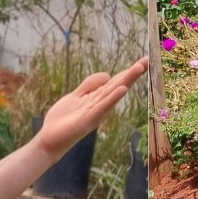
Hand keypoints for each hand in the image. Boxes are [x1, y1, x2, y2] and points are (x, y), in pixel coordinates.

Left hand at [35, 57, 149, 158]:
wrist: (50, 139)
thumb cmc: (63, 120)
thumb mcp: (76, 96)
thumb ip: (90, 85)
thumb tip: (108, 74)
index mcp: (99, 99)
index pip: (116, 82)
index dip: (129, 71)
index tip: (144, 59)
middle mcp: (101, 105)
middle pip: (119, 85)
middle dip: (133, 73)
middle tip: (147, 60)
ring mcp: (96, 112)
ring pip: (114, 93)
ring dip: (127, 80)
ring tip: (139, 68)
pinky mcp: (88, 120)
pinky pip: (102, 107)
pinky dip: (113, 98)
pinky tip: (122, 90)